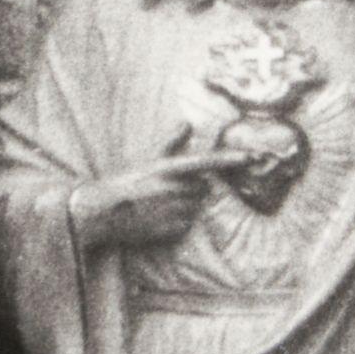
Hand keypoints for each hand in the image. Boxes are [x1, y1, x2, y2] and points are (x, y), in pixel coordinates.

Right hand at [69, 149, 249, 253]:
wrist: (104, 212)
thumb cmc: (125, 183)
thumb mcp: (147, 161)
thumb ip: (171, 142)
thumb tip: (187, 122)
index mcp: (169, 168)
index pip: (207, 161)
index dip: (230, 159)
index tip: (250, 157)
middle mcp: (176, 188)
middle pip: (201, 189)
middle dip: (191, 190)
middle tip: (167, 193)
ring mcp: (175, 210)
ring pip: (194, 208)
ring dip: (183, 208)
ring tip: (159, 207)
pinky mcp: (173, 230)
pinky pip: (185, 226)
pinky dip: (176, 224)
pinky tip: (158, 220)